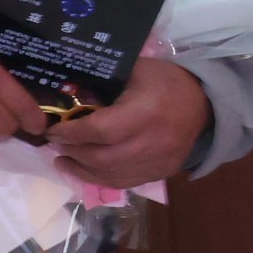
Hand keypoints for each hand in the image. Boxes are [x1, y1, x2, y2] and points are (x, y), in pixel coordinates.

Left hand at [47, 58, 211, 187]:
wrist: (202, 103)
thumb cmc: (162, 81)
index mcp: (146, 112)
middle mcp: (154, 142)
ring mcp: (160, 162)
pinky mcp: (162, 173)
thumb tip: (62, 92)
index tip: (51, 131)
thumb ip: (101, 81)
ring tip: (61, 159)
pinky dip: (100, 179)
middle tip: (52, 144)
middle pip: (103, 158)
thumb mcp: (132, 70)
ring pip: (112, 175)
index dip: (71, 133)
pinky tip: (83, 170)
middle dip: (73, 152)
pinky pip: (125, 182)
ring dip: (82, 170)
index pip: (101, 131)